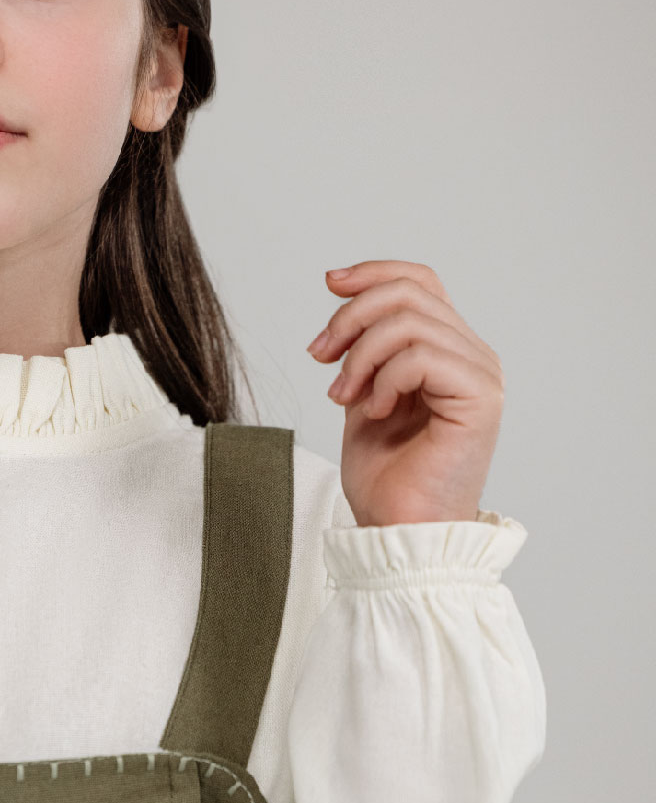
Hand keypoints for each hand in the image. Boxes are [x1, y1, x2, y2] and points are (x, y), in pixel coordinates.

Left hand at [306, 260, 503, 525]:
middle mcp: (473, 356)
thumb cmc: (385, 477)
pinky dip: (384, 379)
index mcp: (449, 350)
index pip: (419, 282)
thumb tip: (341, 289)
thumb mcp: (362, 393)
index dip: (372, 272)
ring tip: (345, 396)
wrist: (396, 530)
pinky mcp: (480, 397)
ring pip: (409, 321)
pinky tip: (374, 411)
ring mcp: (481, 374)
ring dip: (360, 356)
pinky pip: (420, 356)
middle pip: (409, 293)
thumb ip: (363, 347)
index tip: (329, 283)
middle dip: (350, 318)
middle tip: (320, 356)